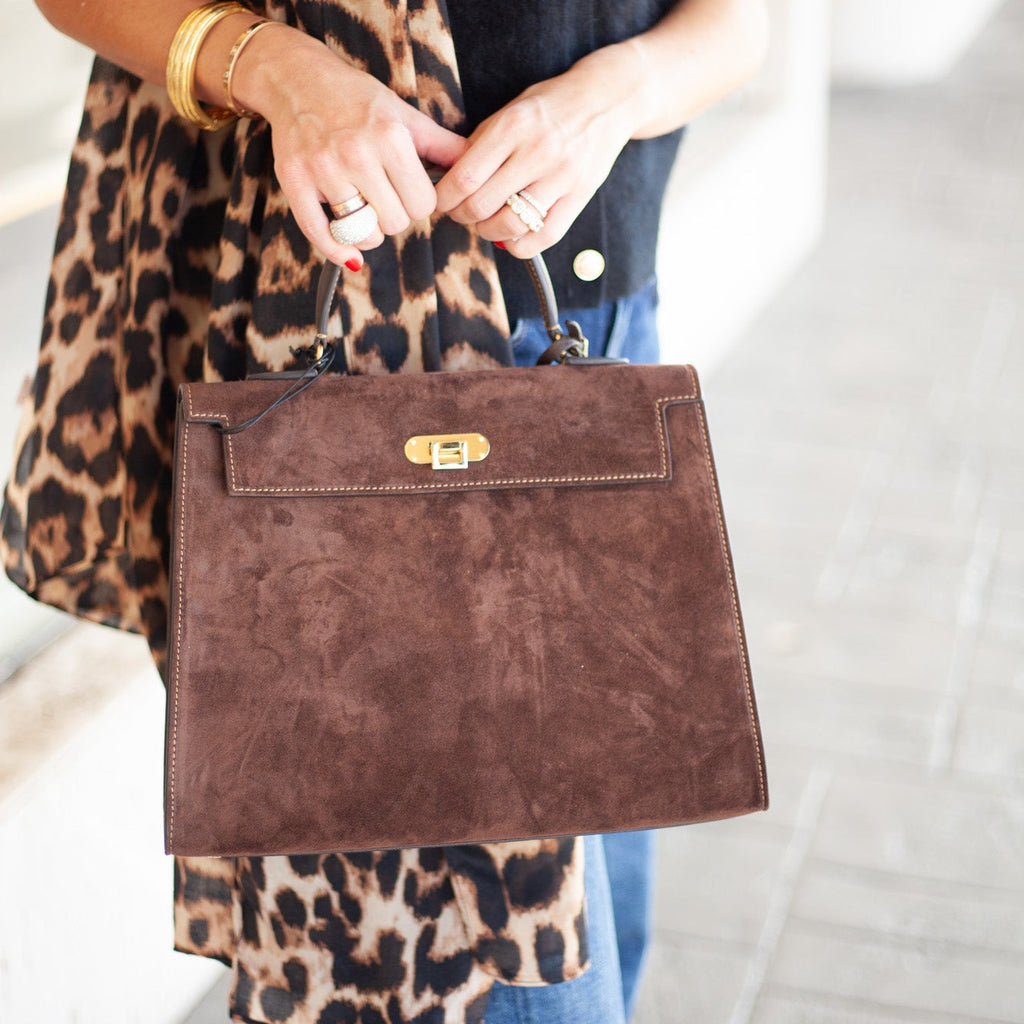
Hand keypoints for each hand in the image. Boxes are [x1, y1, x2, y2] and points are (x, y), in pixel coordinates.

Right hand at [231, 27, 466, 267]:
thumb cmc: (358, 101)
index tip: (408, 193)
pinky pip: (320, 234)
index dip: (419, 204)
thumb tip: (478, 167)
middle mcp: (356, 152)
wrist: (298, 80)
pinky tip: (350, 254)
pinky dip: (338, 251)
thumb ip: (442, 146)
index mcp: (389, 137)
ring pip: (362, 233)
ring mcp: (323, 168)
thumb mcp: (405, 116)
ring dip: (369, 233)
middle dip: (395, 217)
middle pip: (395, 222)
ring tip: (366, 213)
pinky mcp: (295, 180)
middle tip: (384, 200)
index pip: (422, 205)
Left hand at [434, 45, 642, 258]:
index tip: (443, 201)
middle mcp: (537, 151)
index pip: (464, 178)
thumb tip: (449, 180)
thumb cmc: (550, 107)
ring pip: (511, 225)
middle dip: (463, 217)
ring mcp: (562, 176)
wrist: (606, 99)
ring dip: (488, 232)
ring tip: (486, 224)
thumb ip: (481, 144)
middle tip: (462, 213)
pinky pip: (544, 236)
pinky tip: (511, 240)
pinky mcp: (580, 195)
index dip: (445, 198)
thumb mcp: (510, 111)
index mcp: (512, 126)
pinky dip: (521, 247)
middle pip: (482, 205)